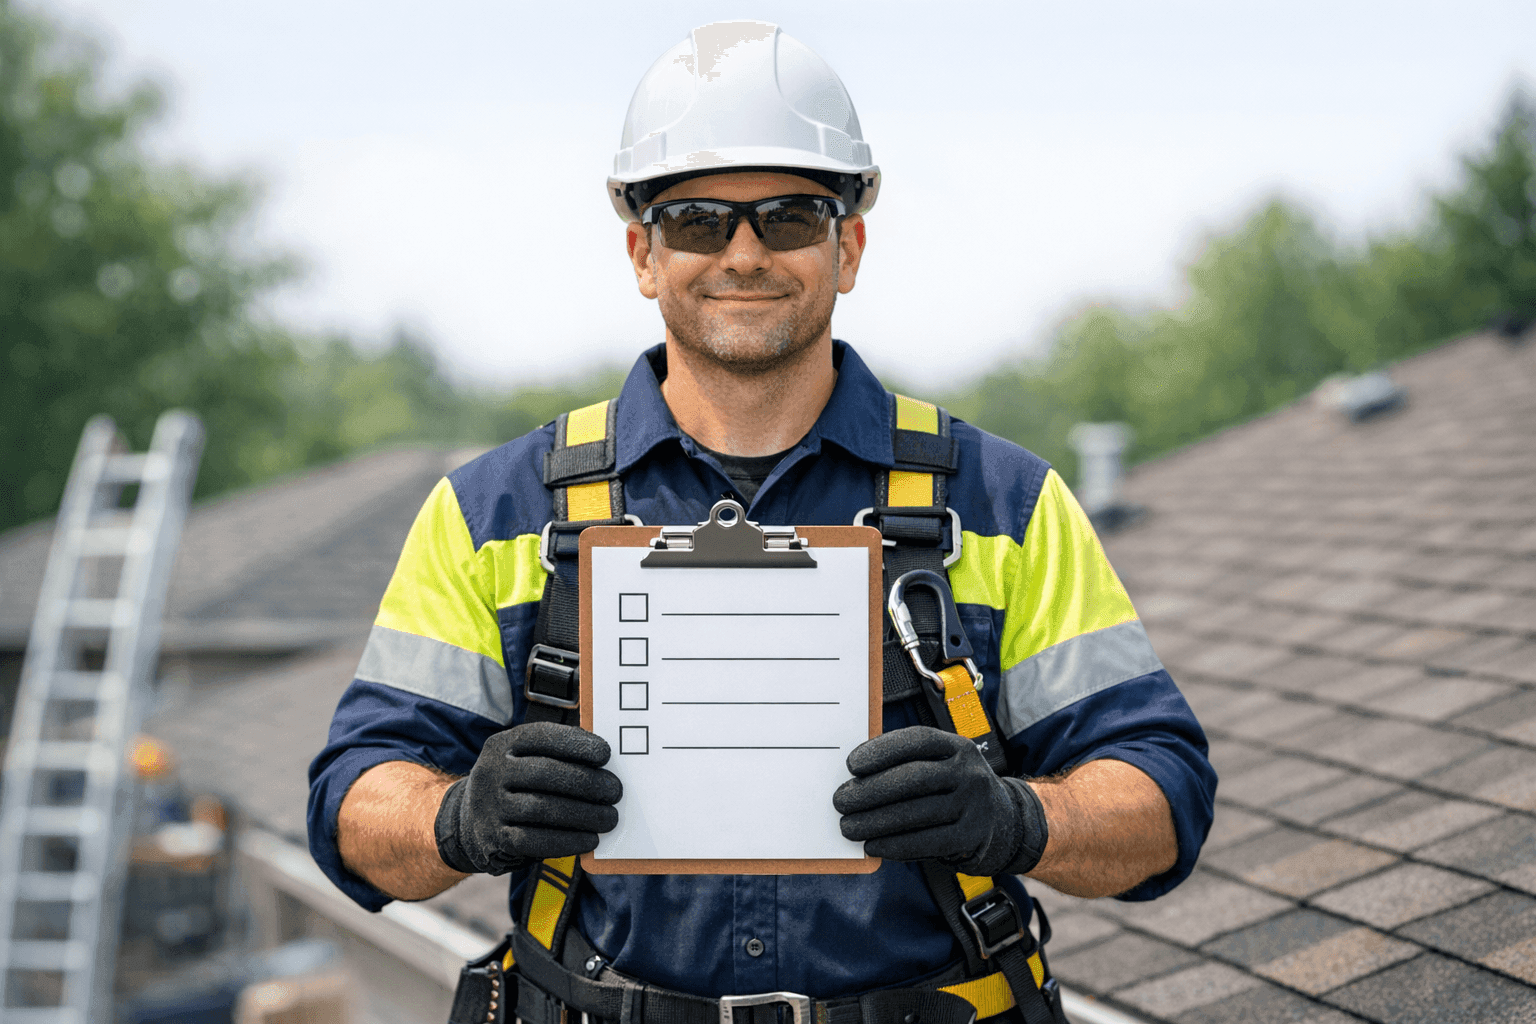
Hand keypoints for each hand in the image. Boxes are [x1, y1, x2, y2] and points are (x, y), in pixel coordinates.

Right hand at [434, 722, 621, 874]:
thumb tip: (605, 762)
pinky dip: (567, 841)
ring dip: (583, 814)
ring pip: (541, 808)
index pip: (541, 737)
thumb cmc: (516, 785)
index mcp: (503, 744)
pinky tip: (589, 839)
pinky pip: (534, 841)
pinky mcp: (494, 839)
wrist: (470, 824)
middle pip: (544, 773)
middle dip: (586, 782)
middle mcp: (492, 772)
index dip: (575, 744)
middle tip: (615, 791)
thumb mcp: (523, 759)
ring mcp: (490, 806)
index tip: (605, 754)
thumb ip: (556, 755)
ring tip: (609, 818)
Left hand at [834, 726, 1046, 875]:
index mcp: (957, 746)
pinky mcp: (971, 837)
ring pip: (915, 813)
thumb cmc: (953, 789)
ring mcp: (973, 806)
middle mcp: (969, 773)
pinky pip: (925, 842)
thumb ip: (908, 764)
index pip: (917, 740)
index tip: (851, 765)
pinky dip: (894, 845)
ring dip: (875, 822)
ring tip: (848, 826)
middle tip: (840, 801)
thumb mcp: (942, 765)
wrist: (1003, 822)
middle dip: (870, 791)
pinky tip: (872, 845)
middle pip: (913, 779)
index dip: (882, 751)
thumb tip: (855, 778)